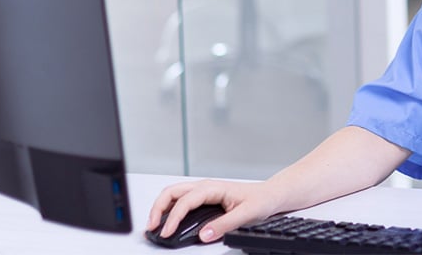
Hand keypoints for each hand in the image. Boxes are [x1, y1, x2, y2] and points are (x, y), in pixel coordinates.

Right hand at [146, 179, 282, 242]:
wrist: (270, 195)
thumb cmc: (261, 200)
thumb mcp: (246, 214)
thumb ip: (225, 224)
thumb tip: (204, 234)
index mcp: (213, 187)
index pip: (185, 201)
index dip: (173, 217)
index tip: (167, 232)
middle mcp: (205, 186)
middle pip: (172, 192)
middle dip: (158, 208)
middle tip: (151, 227)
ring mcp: (203, 191)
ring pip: (173, 194)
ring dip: (161, 208)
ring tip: (155, 225)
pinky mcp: (204, 197)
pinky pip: (180, 200)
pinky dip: (169, 209)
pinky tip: (167, 220)